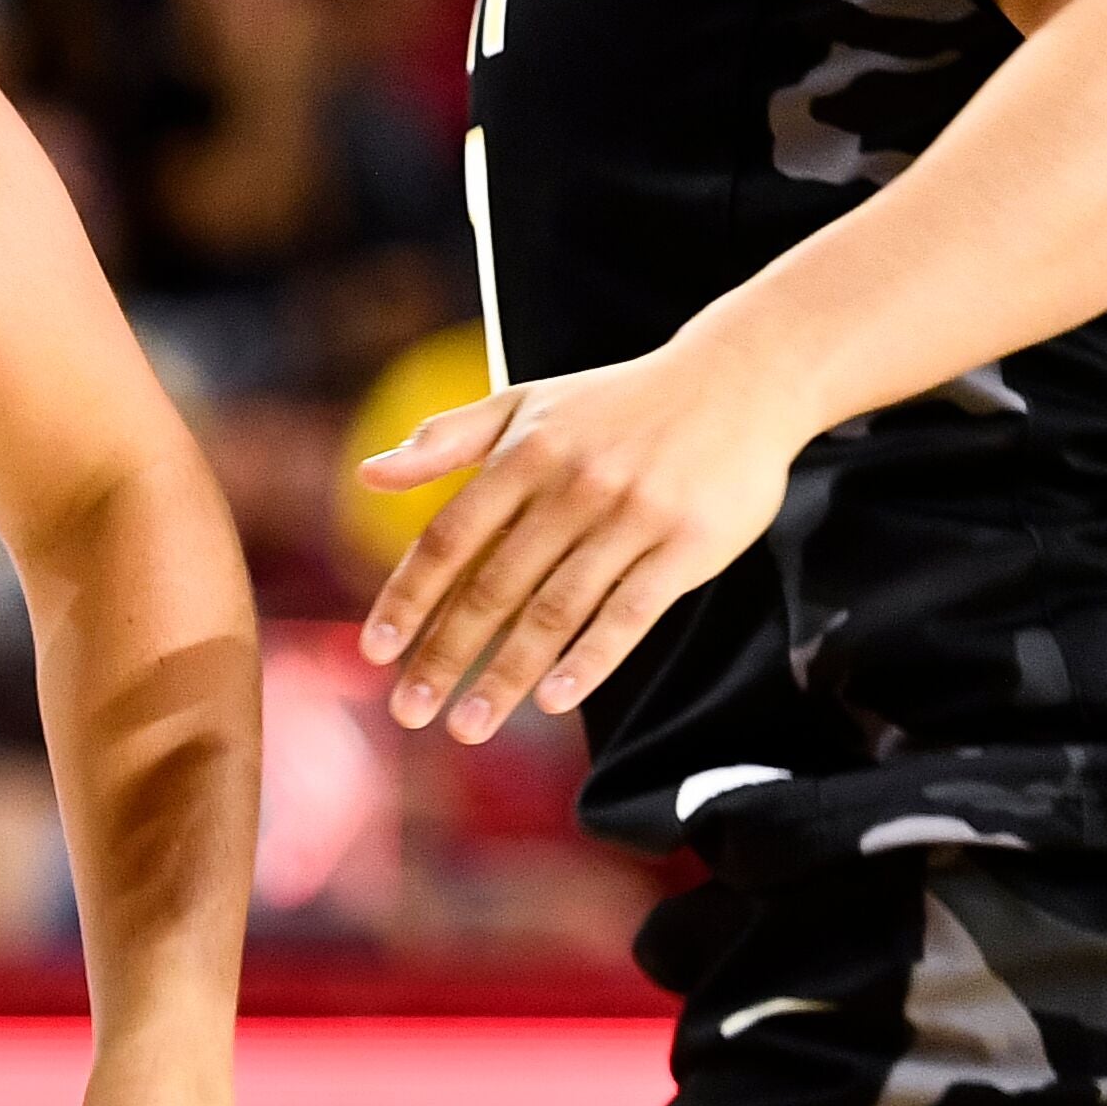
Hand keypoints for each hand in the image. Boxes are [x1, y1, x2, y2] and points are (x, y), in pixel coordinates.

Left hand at [354, 336, 806, 740]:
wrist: (739, 379)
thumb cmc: (616, 402)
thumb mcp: (525, 403)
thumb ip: (444, 440)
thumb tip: (367, 474)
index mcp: (524, 454)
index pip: (449, 538)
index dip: (409, 597)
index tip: (373, 651)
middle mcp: (572, 486)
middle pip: (494, 586)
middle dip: (445, 655)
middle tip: (409, 711)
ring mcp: (632, 516)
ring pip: (555, 610)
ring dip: (506, 675)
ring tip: (468, 726)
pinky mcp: (688, 545)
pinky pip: (630, 613)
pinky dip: (590, 659)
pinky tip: (554, 699)